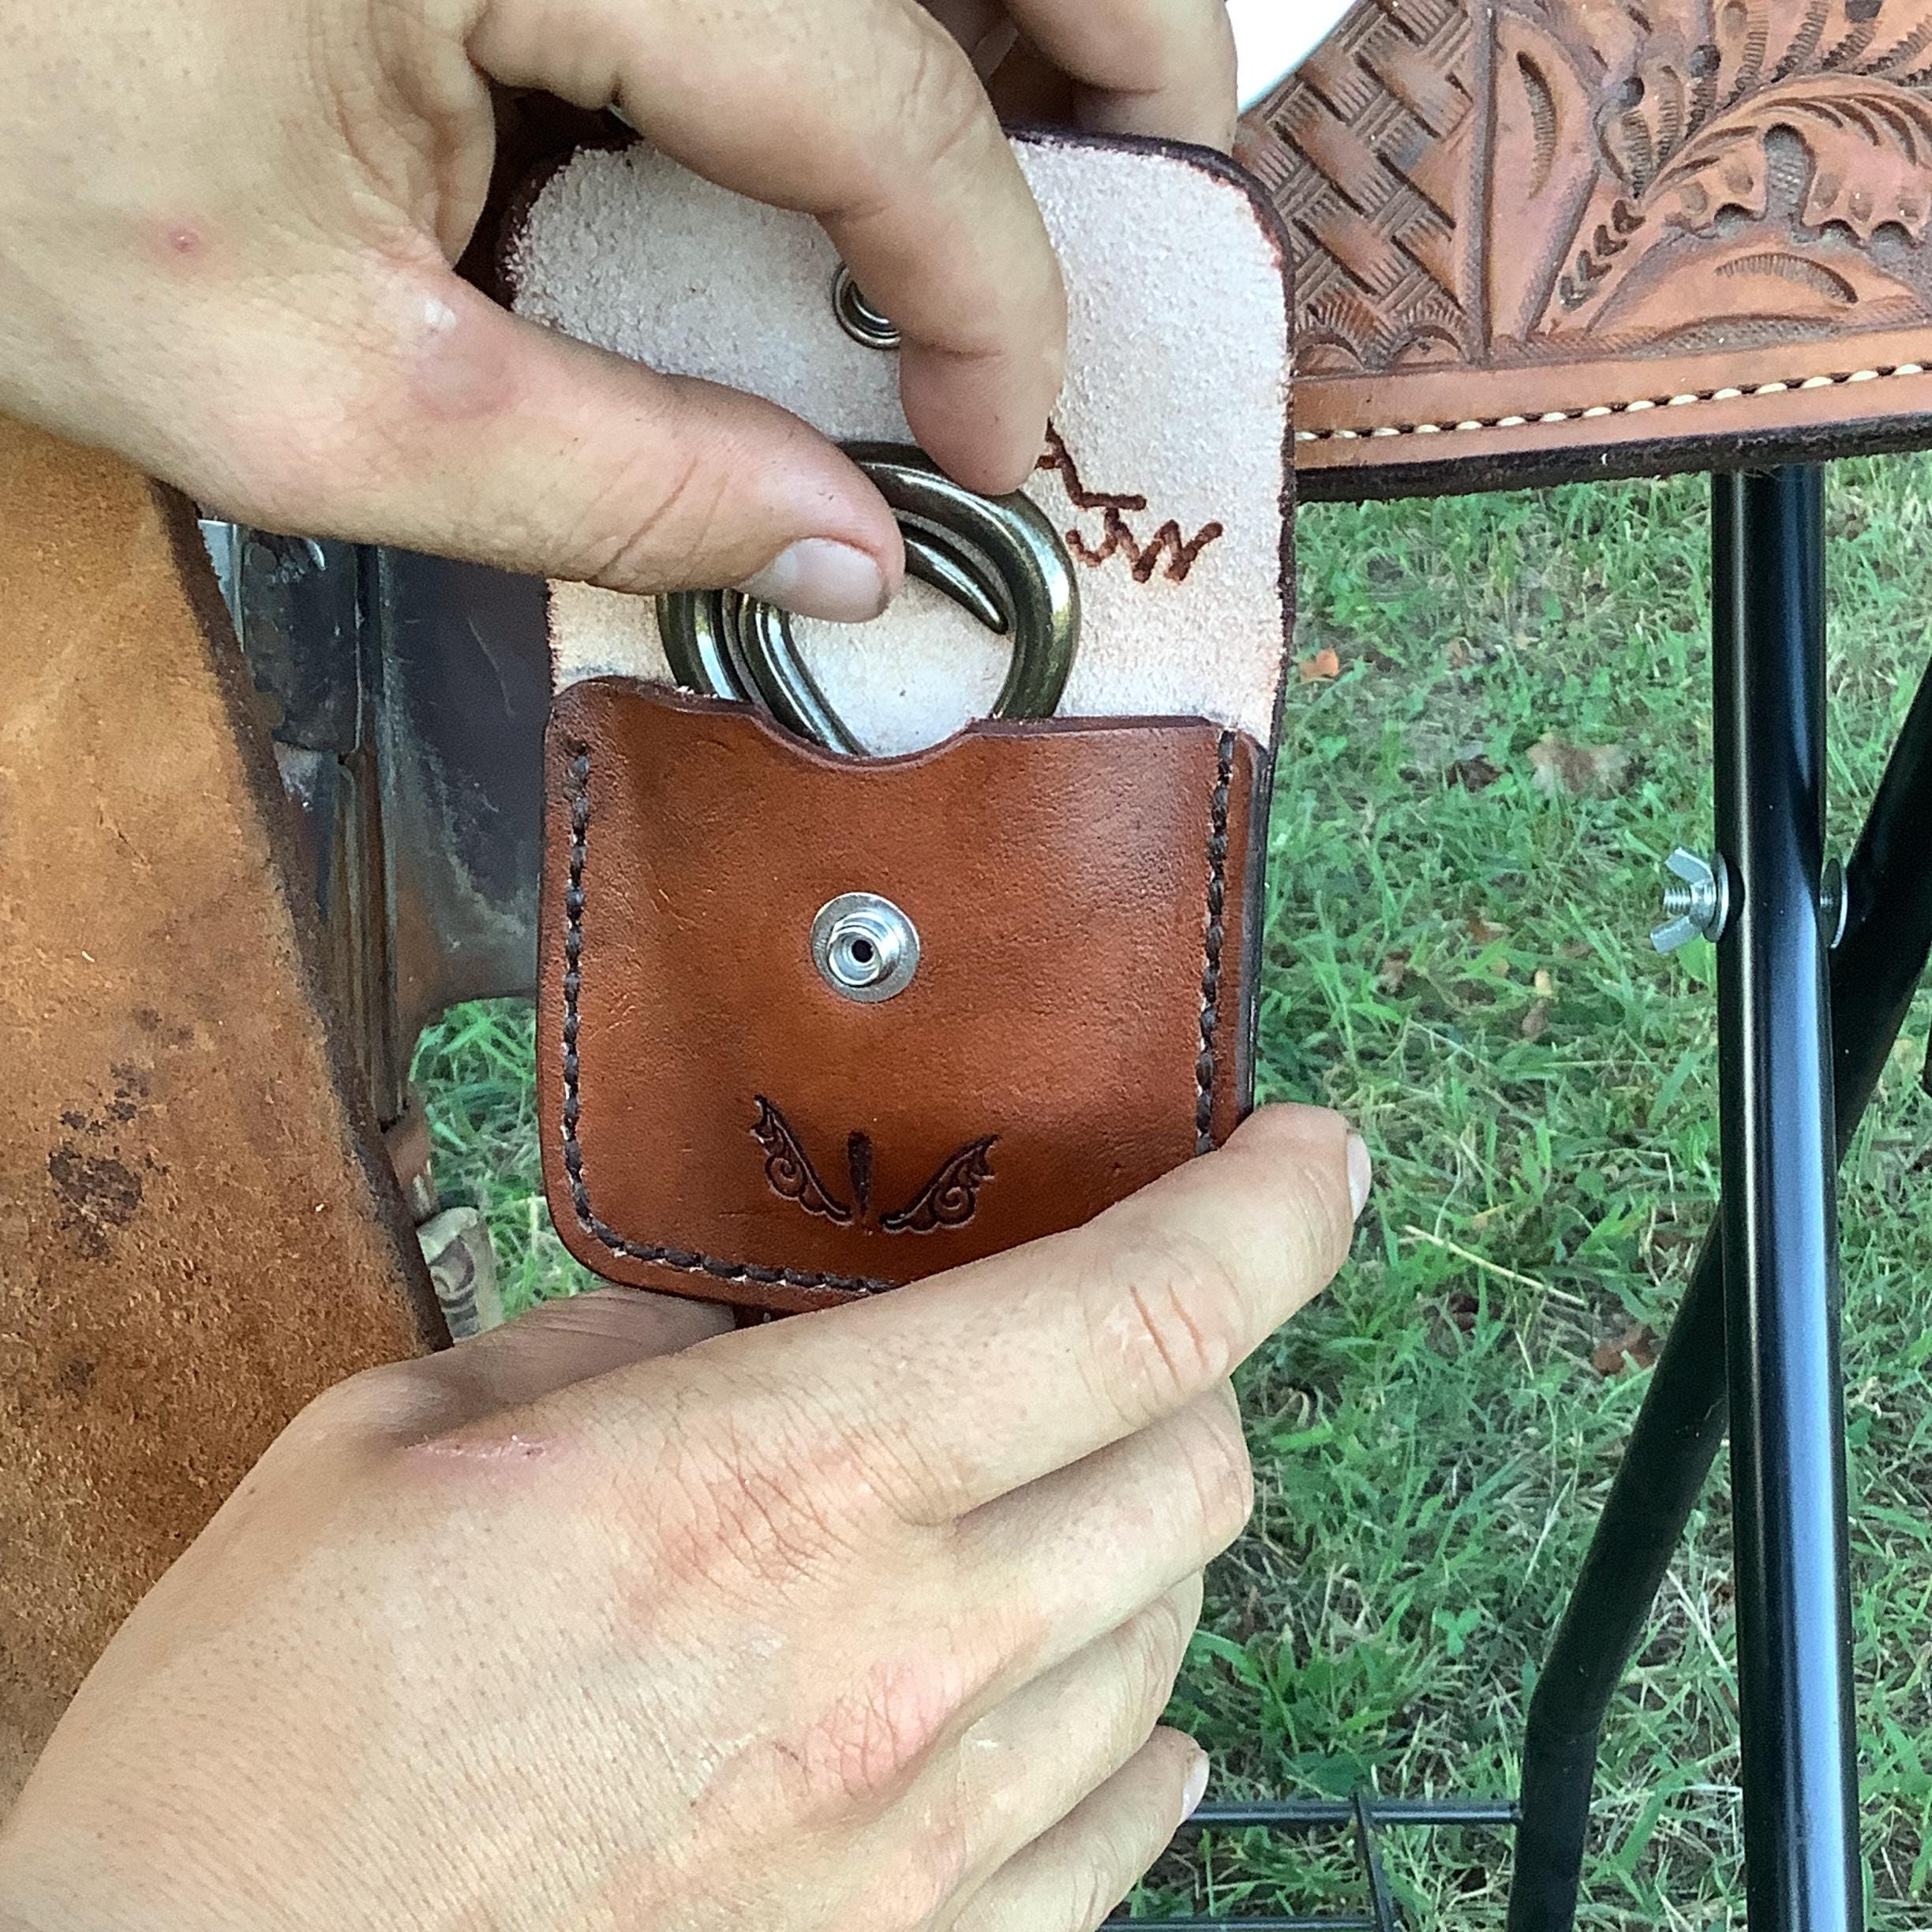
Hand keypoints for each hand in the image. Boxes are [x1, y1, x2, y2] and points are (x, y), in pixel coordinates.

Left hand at [0, 0, 1234, 621]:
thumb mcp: (301, 390)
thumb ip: (611, 482)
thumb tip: (856, 552)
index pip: (875, 87)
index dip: (989, 282)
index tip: (1004, 433)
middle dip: (1120, 46)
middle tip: (1169, 200)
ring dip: (1006, 5)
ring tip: (1059, 144)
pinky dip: (861, 7)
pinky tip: (869, 97)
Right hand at [0, 1109, 1365, 1931]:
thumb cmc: (262, 1737)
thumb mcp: (402, 1440)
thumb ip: (615, 1343)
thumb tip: (734, 1321)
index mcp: (775, 1479)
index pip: (1131, 1311)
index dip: (1267, 1213)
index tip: (1311, 1155)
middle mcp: (896, 1658)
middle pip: (1194, 1468)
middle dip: (1191, 1368)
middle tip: (1115, 1330)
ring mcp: (920, 1842)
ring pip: (1172, 1637)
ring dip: (1144, 1534)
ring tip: (1053, 1496)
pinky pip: (1119, 1829)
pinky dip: (1134, 1729)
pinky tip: (1091, 1697)